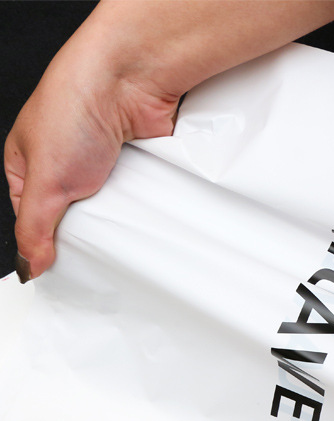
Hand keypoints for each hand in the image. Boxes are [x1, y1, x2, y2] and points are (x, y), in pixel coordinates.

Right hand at [5, 27, 177, 281]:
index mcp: (27, 162)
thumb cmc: (73, 108)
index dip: (47, 241)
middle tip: (96, 249)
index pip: (33, 217)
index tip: (62, 266)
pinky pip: (139, 195)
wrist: (128, 80)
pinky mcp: (136, 162)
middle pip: (74, 215)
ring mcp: (102, 162)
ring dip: (116, 217)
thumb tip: (27, 267)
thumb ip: (33, 228)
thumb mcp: (44, 181)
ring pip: (110, 207)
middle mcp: (64, 161)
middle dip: (86, 230)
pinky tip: (144, 212)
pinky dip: (141, 204)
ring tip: (121, 225)